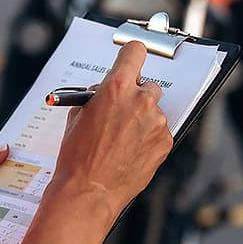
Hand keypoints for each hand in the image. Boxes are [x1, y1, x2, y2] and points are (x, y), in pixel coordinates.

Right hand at [49, 41, 172, 225]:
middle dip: (136, 96)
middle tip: (121, 114)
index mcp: (116, 87)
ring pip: (154, 111)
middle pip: (148, 85)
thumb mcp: (77, 116)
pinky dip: (148, 138)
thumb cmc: (77, 157)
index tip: (131, 61)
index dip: (131, 56)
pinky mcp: (165, 141)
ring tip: (122, 140)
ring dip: (142, 119)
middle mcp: (140, 100)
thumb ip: (97, 96)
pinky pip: (159, 131)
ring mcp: (156, 121)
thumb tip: (105, 91)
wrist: (88, 191)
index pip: (135, 52)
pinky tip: (131, 152)